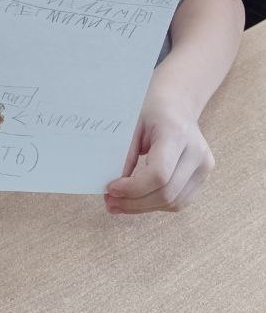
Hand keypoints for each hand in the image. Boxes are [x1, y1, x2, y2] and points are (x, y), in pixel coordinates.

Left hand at [105, 89, 214, 213]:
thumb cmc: (151, 110)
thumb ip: (125, 154)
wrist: (177, 104)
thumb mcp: (132, 124)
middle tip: (109, 202)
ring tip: (118, 204)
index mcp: (177, 134)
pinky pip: (179, 201)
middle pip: (166, 193)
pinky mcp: (203, 177)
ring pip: (174, 202)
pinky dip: (156, 205)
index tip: (111, 189)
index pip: (159, 174)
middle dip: (134, 202)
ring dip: (143, 208)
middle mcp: (197, 153)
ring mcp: (204, 167)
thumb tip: (114, 187)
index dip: (134, 188)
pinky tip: (136, 201)